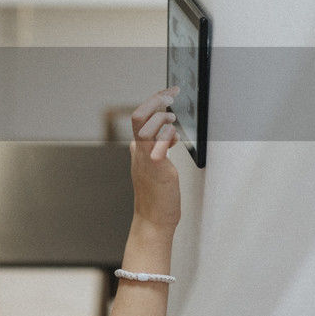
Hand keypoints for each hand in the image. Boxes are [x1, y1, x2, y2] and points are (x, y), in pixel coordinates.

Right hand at [129, 87, 180, 230]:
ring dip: (161, 116)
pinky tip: (175, 138)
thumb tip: (153, 139)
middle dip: (155, 100)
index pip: (140, 118)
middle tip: (170, 95)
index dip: (152, 102)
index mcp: (139, 151)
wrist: (153, 221)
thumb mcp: (151, 170)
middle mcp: (140, 153)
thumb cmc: (156, 199)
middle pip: (139, 116)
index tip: (166, 94)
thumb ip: (150, 153)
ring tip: (173, 119)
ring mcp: (146, 159)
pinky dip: (167, 135)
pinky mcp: (157, 168)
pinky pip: (158, 144)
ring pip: (144, 125)